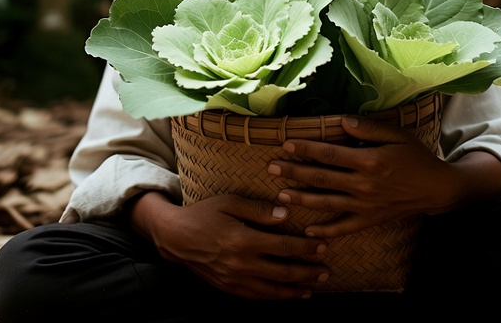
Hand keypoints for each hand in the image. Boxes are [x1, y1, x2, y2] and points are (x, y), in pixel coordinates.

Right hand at [129, 191, 328, 299]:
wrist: (174, 237)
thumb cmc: (203, 214)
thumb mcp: (229, 202)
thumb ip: (258, 210)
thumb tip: (285, 213)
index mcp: (243, 241)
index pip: (283, 246)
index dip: (305, 247)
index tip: (322, 245)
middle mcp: (241, 265)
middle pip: (282, 272)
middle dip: (307, 272)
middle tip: (326, 271)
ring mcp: (234, 280)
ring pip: (272, 290)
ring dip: (295, 289)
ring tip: (313, 287)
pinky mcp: (228, 289)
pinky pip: (257, 297)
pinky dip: (275, 298)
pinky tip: (287, 295)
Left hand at [268, 116, 500, 237]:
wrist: (435, 188)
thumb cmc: (415, 156)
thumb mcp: (396, 134)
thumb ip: (368, 128)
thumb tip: (342, 120)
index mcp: (368, 161)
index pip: (329, 153)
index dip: (306, 148)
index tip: (286, 143)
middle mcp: (363, 185)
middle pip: (321, 178)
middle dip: (294, 172)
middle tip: (271, 167)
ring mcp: (364, 205)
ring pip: (326, 203)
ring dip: (301, 199)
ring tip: (280, 195)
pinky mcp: (369, 220)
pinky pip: (342, 228)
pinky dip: (324, 232)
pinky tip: (307, 231)